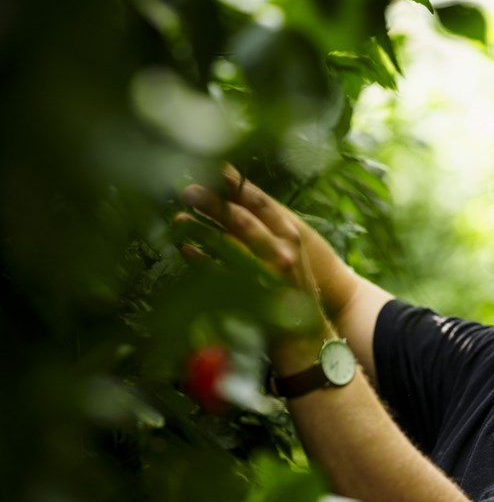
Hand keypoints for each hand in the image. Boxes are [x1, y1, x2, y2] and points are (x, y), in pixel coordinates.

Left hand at [179, 165, 316, 291]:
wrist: (306, 334)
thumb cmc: (291, 287)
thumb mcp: (287, 252)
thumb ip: (266, 226)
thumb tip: (232, 191)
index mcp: (290, 237)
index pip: (261, 203)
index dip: (236, 183)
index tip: (214, 166)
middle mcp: (281, 253)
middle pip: (241, 220)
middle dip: (212, 202)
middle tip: (188, 189)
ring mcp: (266, 275)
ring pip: (227, 245)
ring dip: (200, 229)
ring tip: (179, 218)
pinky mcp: (251, 297)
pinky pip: (218, 274)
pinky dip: (200, 260)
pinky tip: (184, 249)